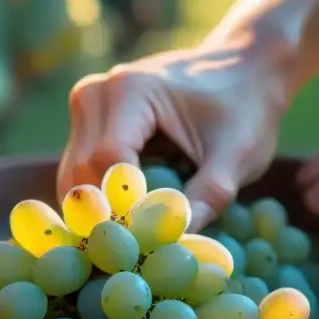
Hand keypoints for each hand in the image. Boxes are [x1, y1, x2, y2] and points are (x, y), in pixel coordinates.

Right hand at [58, 37, 290, 230]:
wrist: (242, 70)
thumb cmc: (244, 110)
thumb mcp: (237, 157)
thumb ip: (208, 198)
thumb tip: (177, 246)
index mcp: (130, 90)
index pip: (108, 162)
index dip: (125, 207)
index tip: (153, 239)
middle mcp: (97, 91)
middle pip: (83, 172)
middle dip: (110, 214)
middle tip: (146, 248)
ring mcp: (87, 103)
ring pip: (74, 175)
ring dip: (102, 210)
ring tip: (140, 236)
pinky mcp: (88, 119)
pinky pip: (80, 170)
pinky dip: (101, 197)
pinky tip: (132, 217)